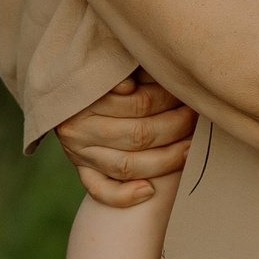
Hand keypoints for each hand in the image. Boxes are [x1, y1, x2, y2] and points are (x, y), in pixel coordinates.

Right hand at [53, 77, 195, 206]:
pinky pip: (101, 190)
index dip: (169, 100)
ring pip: (127, 165)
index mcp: (87, 97)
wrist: (62, 85)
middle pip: (139, 134)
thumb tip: (152, 81)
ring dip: (166, 159)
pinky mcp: (81, 170)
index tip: (188, 94)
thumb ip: (130, 69)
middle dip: (176, 127)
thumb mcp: (111, 62)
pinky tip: (149, 191)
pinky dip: (124, 196)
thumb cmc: (100, 69)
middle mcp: (78, 129)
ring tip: (190, 147)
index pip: (140, 103)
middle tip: (195, 116)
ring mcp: (78, 153)